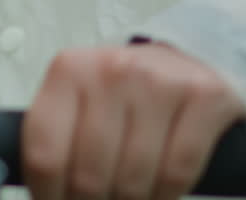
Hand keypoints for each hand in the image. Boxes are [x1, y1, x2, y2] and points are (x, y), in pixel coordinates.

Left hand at [21, 41, 245, 199]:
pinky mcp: (201, 96)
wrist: (187, 59)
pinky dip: (166, 195)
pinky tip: (160, 186)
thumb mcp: (79, 104)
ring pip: (133, 183)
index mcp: (69, 70)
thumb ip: (56, 144)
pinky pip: (177, 174)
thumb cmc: (124, 93)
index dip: (48, 197)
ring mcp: (157, 82)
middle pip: (88, 178)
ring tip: (129, 192)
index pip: (44, 155)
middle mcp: (111, 70)